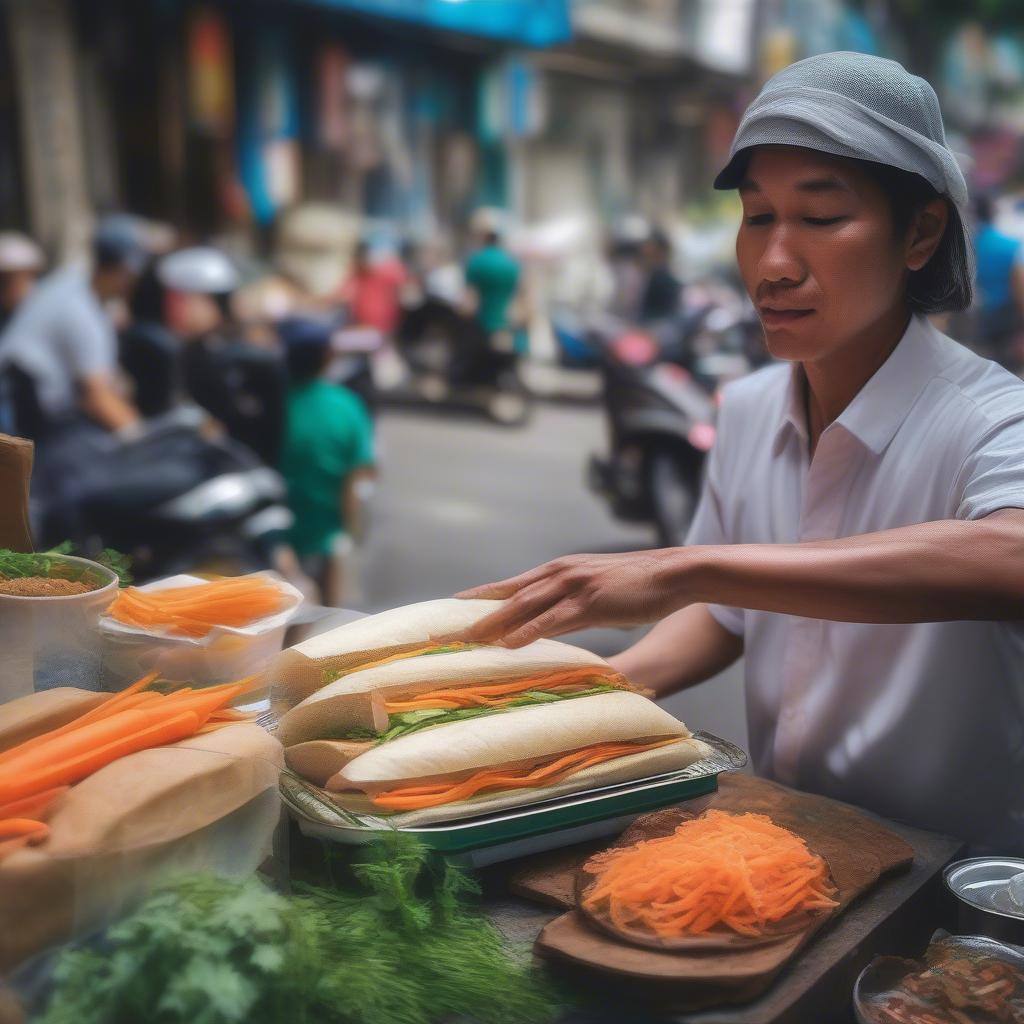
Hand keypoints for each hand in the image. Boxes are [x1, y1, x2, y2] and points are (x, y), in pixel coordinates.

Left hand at [454, 549, 693, 646]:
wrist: (673, 573)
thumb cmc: (635, 585)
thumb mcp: (593, 591)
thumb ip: (568, 605)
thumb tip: (549, 624)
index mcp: (556, 571)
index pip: (508, 587)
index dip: (477, 600)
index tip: (449, 612)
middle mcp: (558, 574)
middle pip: (505, 597)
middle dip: (472, 617)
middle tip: (442, 634)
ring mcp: (573, 586)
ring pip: (522, 606)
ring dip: (491, 625)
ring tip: (463, 642)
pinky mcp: (590, 601)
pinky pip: (553, 619)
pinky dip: (528, 632)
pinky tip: (509, 644)